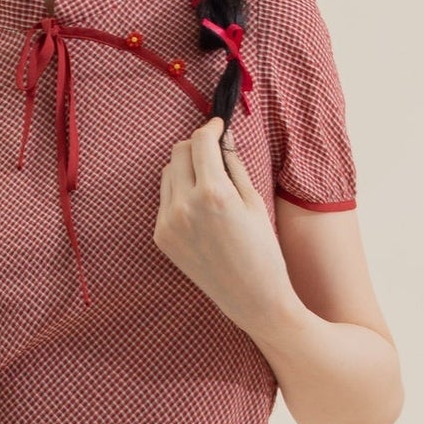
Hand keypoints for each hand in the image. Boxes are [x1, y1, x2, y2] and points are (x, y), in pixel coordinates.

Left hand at [154, 115, 292, 330]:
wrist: (252, 298)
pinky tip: (201, 209)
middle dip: (197, 146)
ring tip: (209, 183)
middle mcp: (184, 205)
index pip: (200, 141)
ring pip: (168, 173)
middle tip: (215, 154)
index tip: (219, 125)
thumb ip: (233, 164)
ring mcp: (168, 223)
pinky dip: (179, 193)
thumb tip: (222, 136)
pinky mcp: (161, 237)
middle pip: (179, 152)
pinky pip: (165, 200)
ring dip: (186, 168)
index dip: (211, 127)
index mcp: (213, 193)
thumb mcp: (254, 201)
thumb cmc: (262, 250)